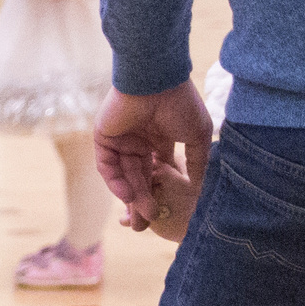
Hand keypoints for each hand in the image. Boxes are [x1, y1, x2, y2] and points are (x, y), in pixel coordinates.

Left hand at [95, 81, 212, 230]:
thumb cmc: (181, 104)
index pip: (158, 172)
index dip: (162, 192)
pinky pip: (107, 166)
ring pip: (125, 175)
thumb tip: (201, 187)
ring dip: (133, 195)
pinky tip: (127, 196)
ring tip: (143, 214)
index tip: (168, 213)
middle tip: (148, 224)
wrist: (156, 81)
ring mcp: (121, 140)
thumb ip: (197, 161)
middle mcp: (139, 142)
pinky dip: (116, 181)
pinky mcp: (103, 138)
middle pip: (140, 178)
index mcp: (160, 140)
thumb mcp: (197, 136)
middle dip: (144, 201)